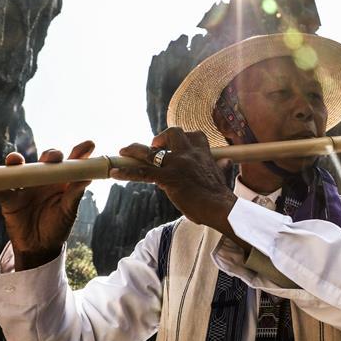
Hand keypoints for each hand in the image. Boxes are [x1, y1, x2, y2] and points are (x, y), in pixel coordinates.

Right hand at [0, 140, 94, 270]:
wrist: (39, 247)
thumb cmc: (58, 226)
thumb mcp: (69, 211)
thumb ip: (74, 194)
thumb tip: (86, 178)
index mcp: (62, 181)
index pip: (71, 163)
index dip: (79, 152)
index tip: (89, 145)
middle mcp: (44, 179)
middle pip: (46, 161)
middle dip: (50, 155)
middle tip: (53, 157)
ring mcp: (26, 187)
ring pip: (19, 170)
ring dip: (15, 163)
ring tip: (15, 160)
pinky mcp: (10, 200)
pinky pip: (0, 193)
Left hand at [110, 127, 238, 238]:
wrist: (221, 208)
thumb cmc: (220, 195)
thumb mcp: (219, 174)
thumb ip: (218, 165)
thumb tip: (225, 161)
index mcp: (204, 152)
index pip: (193, 135)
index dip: (182, 137)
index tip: (175, 144)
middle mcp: (190, 153)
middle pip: (173, 133)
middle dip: (160, 137)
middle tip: (154, 146)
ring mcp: (177, 164)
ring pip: (151, 152)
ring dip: (135, 150)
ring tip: (123, 151)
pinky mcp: (168, 178)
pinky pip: (143, 172)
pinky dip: (127, 172)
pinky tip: (115, 173)